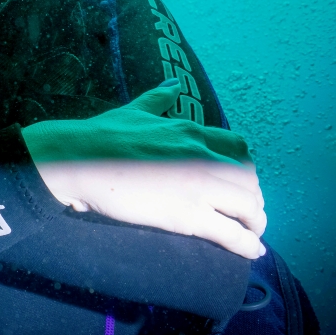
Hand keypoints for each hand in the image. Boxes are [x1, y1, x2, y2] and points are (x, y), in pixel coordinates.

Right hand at [22, 82, 266, 258]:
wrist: (79, 158)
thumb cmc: (102, 135)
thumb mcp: (135, 109)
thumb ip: (158, 98)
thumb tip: (173, 83)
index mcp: (191, 132)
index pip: (238, 148)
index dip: (246, 169)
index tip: (240, 182)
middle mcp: (202, 157)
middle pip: (249, 179)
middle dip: (254, 198)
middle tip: (248, 213)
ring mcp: (197, 186)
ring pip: (248, 206)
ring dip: (256, 222)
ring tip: (251, 234)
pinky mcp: (187, 215)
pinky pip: (231, 233)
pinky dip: (247, 245)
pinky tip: (251, 251)